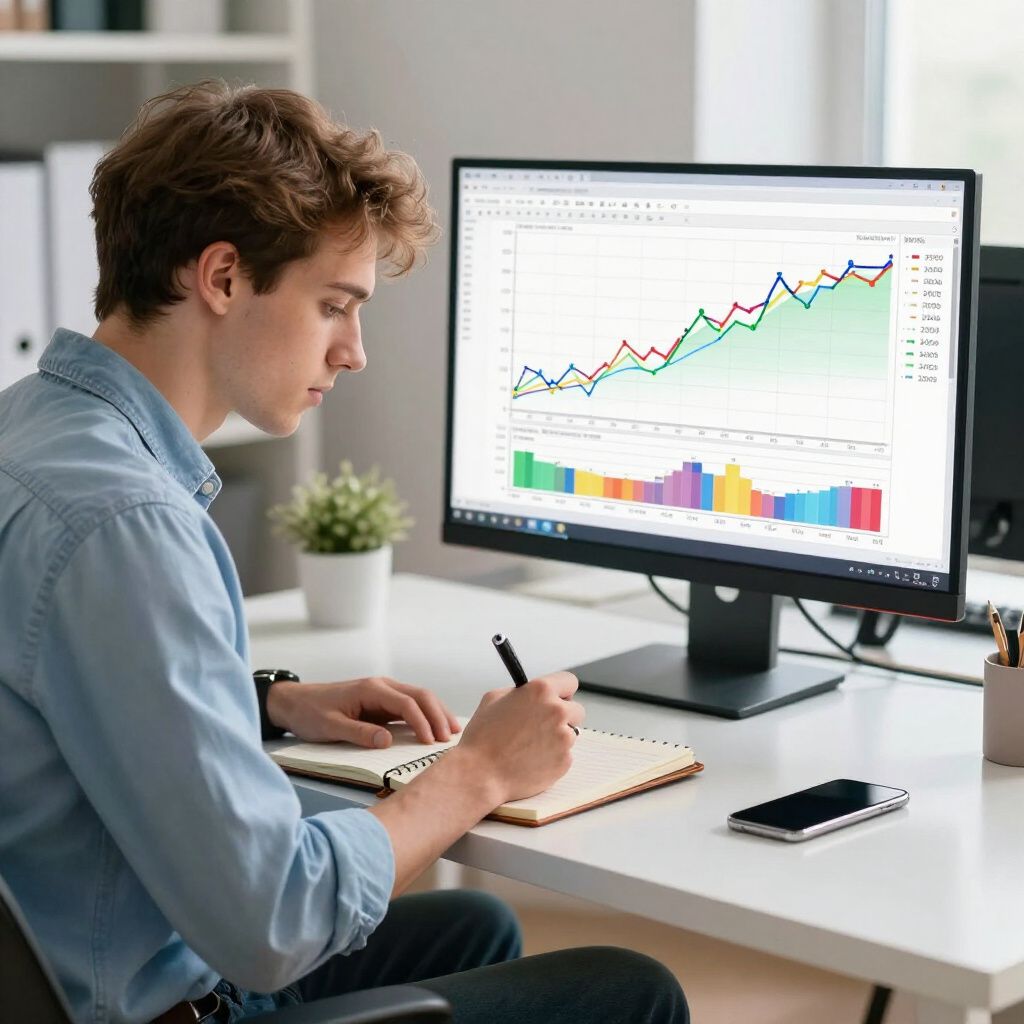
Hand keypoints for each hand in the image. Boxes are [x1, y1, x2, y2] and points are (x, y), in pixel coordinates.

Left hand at [266, 677, 460, 747]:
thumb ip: (358, 733)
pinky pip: (410, 706)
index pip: (406, 703)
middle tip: (450, 738)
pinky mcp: (382, 703)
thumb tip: (387, 741)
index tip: (431, 742)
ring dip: (437, 713)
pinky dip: (426, 715)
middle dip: (438, 715)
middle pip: (420, 695)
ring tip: (452, 732)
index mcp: (371, 689)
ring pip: (419, 698)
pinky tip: (435, 727)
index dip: (422, 722)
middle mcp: (382, 686)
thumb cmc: (310, 712)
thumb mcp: (330, 726)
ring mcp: (383, 693)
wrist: (294, 702)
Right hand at [454, 671, 583, 805]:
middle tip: (542, 725)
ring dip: (557, 738)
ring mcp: (564, 738)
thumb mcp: (493, 699)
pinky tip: (531, 760)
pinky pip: (565, 755)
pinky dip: (553, 757)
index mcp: (540, 691)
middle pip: (576, 709)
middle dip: (562, 716)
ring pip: (571, 734)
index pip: (569, 681)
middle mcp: (557, 711)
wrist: (480, 774)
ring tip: (530, 746)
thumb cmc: (482, 739)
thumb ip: (520, 691)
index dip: (562, 690)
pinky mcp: (565, 761)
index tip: (557, 697)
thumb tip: (531, 693)